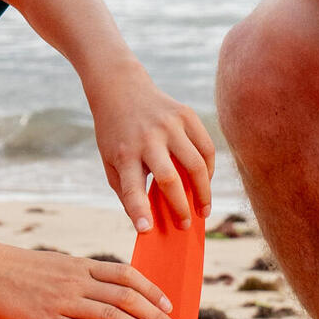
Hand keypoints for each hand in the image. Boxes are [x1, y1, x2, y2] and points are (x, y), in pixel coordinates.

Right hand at [0, 236, 181, 318]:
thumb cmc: (16, 270)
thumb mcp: (56, 265)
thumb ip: (81, 278)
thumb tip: (103, 293)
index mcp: (80, 266)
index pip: (126, 275)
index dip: (152, 290)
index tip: (169, 305)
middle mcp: (77, 281)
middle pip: (127, 296)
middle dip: (156, 315)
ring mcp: (63, 301)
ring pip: (113, 315)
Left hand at [83, 58, 215, 230]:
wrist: (120, 88)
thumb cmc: (115, 134)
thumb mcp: (109, 161)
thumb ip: (127, 190)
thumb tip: (149, 222)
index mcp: (124, 153)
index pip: (132, 187)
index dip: (139, 210)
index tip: (146, 230)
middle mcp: (148, 138)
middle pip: (170, 179)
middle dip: (180, 207)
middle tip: (185, 226)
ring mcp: (170, 124)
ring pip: (196, 164)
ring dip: (203, 192)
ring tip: (203, 210)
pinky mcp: (186, 114)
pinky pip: (206, 147)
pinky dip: (209, 169)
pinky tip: (205, 182)